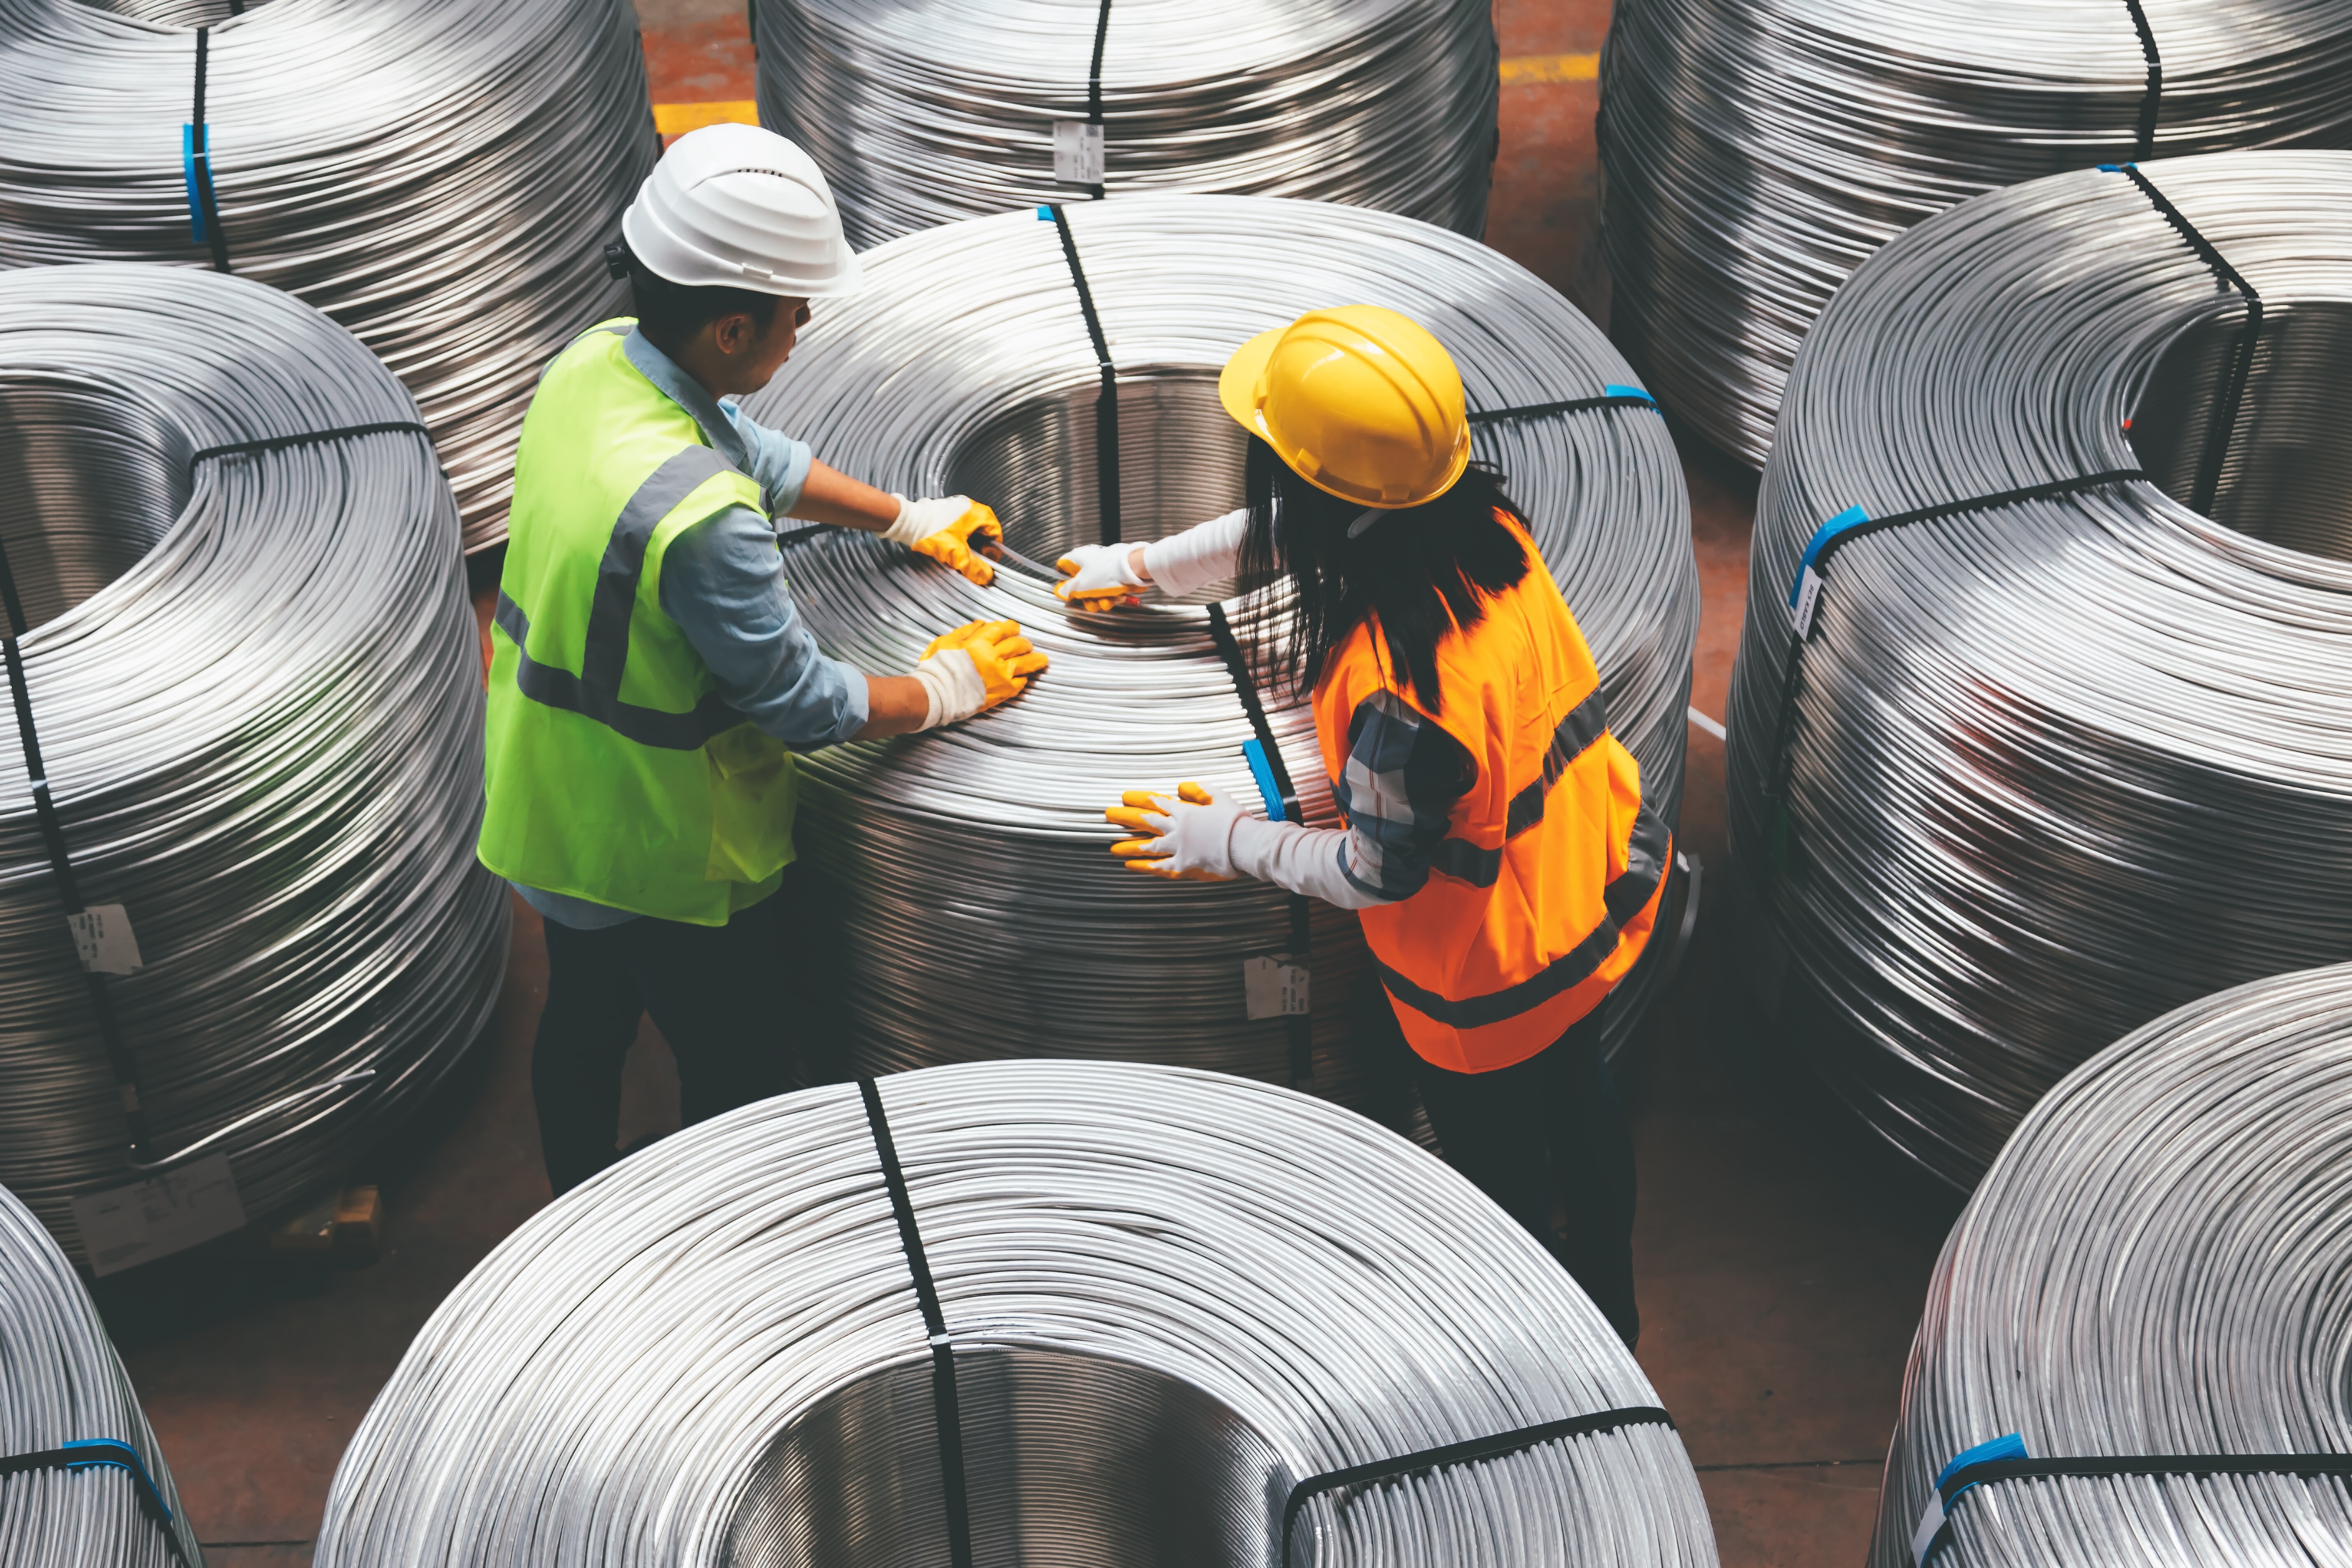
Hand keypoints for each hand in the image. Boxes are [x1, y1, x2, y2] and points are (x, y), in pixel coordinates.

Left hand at [890, 495, 1001, 585]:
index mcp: (978, 513)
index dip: (993, 551)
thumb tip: (985, 577)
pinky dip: (958, 540)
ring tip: (960, 559)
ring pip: (970, 532)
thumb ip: (973, 567)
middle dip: (980, 550)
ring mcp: (957, 509)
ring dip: (968, 546)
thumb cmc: (932, 532)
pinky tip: (950, 550)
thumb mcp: (957, 553)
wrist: (907, 521)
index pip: (996, 533)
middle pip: (983, 533)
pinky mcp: (945, 513)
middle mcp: (970, 508)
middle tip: (973, 563)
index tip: (987, 564)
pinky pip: (959, 529)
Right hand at [912, 618, 1046, 725]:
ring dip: (1035, 660)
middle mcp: (995, 657)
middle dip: (1024, 643)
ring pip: (1027, 663)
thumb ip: (965, 631)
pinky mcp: (1003, 692)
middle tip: (1026, 644)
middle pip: (1018, 645)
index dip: (1011, 627)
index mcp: (980, 642)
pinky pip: (1021, 683)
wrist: (936, 696)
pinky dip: (1024, 679)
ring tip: (1042, 660)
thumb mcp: (945, 642)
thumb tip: (981, 624)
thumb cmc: (937, 669)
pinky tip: (1025, 677)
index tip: (1014, 628)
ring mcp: (1002, 675)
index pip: (1004, 629)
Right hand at [1054, 542, 1147, 608]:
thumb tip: (1059, 591)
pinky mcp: (1116, 574)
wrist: (1133, 570)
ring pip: (1096, 589)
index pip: (1063, 566)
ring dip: (1100, 599)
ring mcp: (1104, 567)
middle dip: (1086, 597)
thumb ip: (1069, 589)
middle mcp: (1090, 560)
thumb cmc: (1107, 572)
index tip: (1065, 591)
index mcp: (1078, 557)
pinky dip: (1112, 595)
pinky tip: (1117, 597)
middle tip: (1090, 601)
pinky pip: (1109, 588)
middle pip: (1081, 583)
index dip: (1063, 580)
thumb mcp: (1082, 585)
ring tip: (1106, 601)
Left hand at [1106, 781, 1241, 880]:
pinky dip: (1144, 866)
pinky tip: (1131, 865)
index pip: (1157, 802)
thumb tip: (1181, 786)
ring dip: (1129, 845)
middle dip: (1125, 817)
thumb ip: (1199, 791)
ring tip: (1113, 847)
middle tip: (1110, 814)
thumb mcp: (1219, 796)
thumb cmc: (1234, 820)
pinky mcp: (1183, 865)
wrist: (1243, 843)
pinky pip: (1159, 866)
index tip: (1126, 797)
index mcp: (1185, 811)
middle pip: (1145, 821)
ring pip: (1148, 845)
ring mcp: (1178, 848)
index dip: (1140, 799)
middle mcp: (1177, 829)